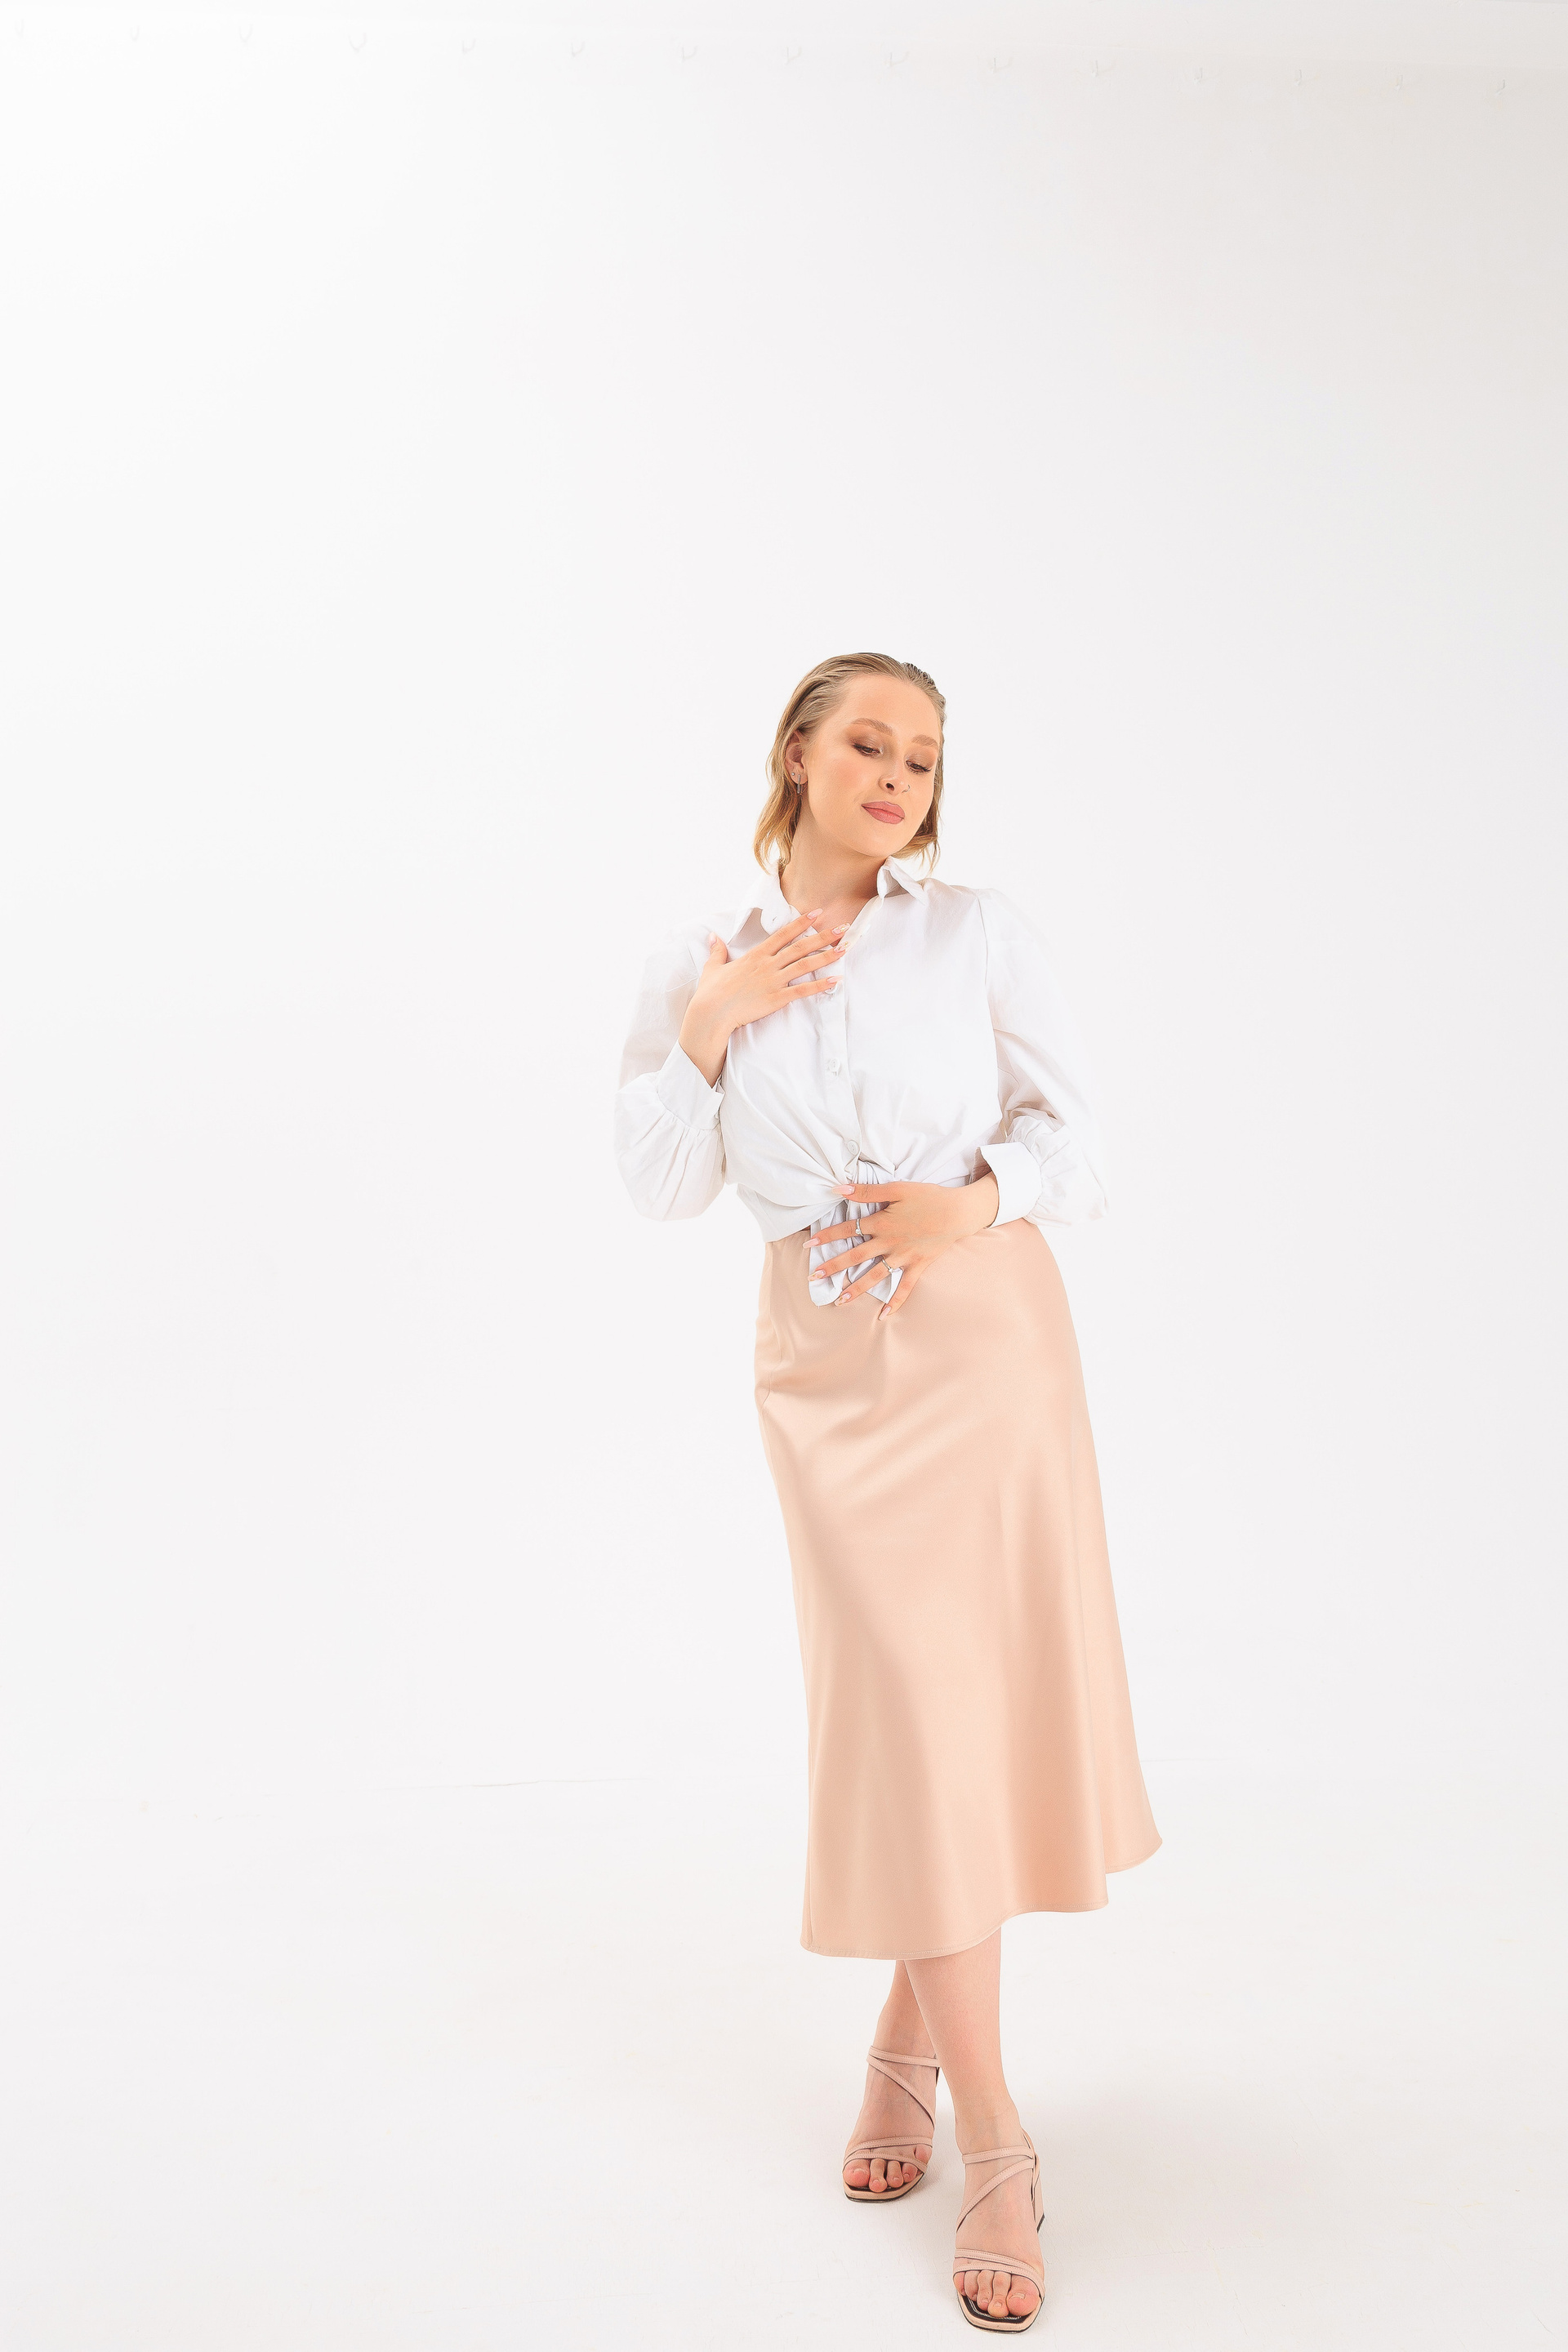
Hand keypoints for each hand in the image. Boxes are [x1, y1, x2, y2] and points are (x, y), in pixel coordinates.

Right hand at [678, 909, 846, 1084]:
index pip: (783, 934)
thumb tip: (713, 936)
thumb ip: (717, 951)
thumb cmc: (711, 992)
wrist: (712, 1012)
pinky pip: (803, 991)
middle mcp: (768, 965)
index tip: (817, 913)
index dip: (801, 923)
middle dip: (823, 936)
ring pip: (805, 965)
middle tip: (842, 927)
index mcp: (756, 955)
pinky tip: (836, 980)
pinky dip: (820, 986)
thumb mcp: (713, 967)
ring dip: (826, 957)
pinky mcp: (776, 998)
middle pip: (800, 947)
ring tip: (845, 949)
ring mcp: (773, 981)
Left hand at [806, 1174, 999, 1319]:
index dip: (828, 1236)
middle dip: (833, 1267)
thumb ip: (867, 1191)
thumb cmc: (929, 1197)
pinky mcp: (918, 1266)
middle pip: (856, 1257)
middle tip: (814, 1277)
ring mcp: (903, 1257)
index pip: (848, 1230)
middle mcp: (889, 1243)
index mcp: (882, 1223)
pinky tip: (883, 1316)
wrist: (959, 1212)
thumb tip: (839, 1188)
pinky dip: (895, 1302)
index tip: (809, 1244)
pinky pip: (905, 1288)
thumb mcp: (897, 1188)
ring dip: (856, 1289)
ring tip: (839, 1302)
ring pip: (875, 1276)